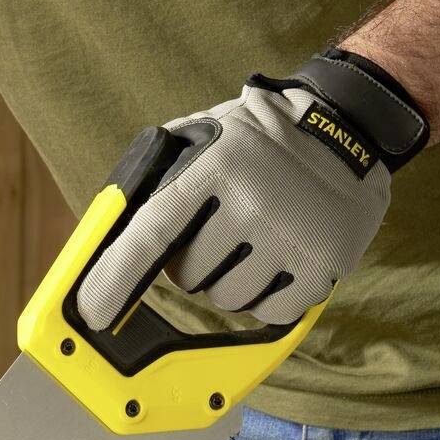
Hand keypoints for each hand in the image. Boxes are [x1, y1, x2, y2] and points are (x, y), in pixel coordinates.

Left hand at [76, 47, 429, 333]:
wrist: (347, 126)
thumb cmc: (253, 142)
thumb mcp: (200, 138)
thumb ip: (153, 181)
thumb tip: (103, 244)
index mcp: (214, 167)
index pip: (150, 235)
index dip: (115, 278)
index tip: (92, 312)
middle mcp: (253, 201)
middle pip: (189, 277)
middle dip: (193, 263)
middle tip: (219, 229)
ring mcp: (292, 236)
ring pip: (227, 298)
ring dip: (229, 280)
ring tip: (253, 238)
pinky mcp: (325, 264)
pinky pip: (270, 313)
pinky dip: (268, 297)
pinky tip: (280, 257)